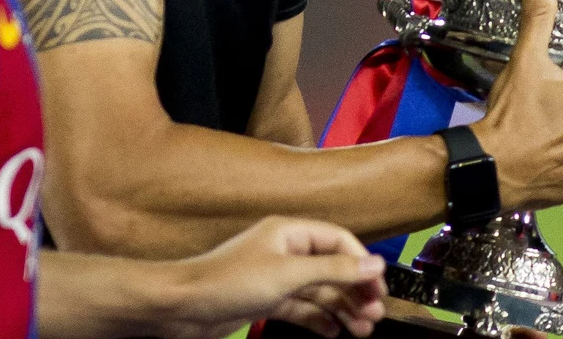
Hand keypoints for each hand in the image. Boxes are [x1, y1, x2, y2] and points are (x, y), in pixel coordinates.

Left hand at [158, 217, 387, 338]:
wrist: (184, 306)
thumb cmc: (227, 281)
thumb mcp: (288, 275)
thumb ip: (333, 270)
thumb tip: (372, 264)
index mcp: (290, 233)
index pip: (338, 241)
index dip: (361, 263)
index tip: (378, 287)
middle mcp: (285, 251)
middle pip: (333, 268)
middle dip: (355, 291)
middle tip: (374, 314)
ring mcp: (276, 276)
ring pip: (319, 291)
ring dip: (342, 308)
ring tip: (360, 329)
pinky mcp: (267, 299)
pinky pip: (302, 307)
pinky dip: (319, 319)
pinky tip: (332, 332)